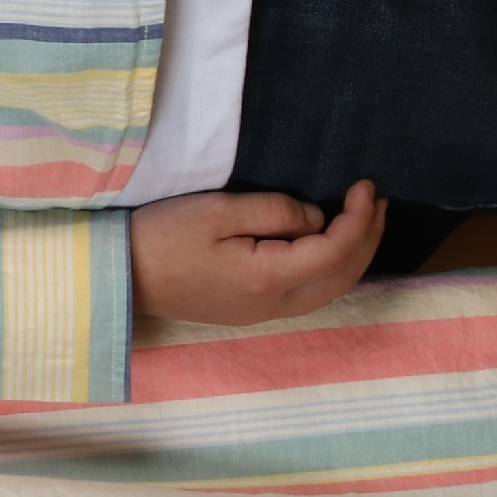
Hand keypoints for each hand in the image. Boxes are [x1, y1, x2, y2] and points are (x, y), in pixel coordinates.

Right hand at [130, 183, 389, 324]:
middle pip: (344, 276)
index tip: (364, 184)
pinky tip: (331, 243)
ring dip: (355, 253)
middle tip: (376, 198)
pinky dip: (334, 266)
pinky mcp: (253, 309)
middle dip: (368, 236)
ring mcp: (265, 312)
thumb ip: (274, 211)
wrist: (120, 276)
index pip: (335, 250)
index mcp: (269, 278)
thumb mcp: (216, 210)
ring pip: (331, 288)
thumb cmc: (161, 237)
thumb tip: (314, 217)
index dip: (359, 218)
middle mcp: (275, 304)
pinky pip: (312, 292)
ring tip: (364, 218)